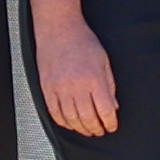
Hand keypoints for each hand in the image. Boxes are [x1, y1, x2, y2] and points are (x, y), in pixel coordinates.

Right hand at [33, 11, 119, 139]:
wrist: (59, 28)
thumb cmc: (82, 40)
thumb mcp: (104, 61)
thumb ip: (109, 85)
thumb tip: (112, 106)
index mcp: (94, 79)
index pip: (105, 111)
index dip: (110, 123)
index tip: (111, 126)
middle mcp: (77, 85)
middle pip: (88, 118)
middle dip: (96, 129)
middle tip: (99, 131)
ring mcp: (60, 88)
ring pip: (71, 119)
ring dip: (80, 128)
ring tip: (86, 129)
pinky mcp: (47, 88)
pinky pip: (54, 112)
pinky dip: (63, 122)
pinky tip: (70, 123)